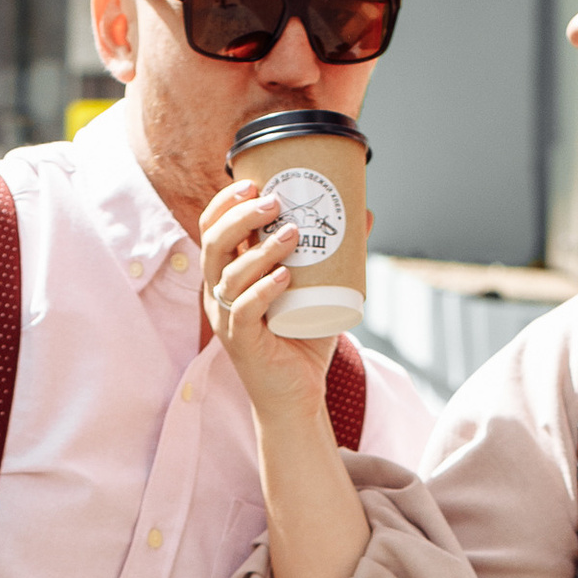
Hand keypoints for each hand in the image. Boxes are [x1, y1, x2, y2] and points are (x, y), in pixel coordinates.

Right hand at [199, 182, 339, 439]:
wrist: (299, 396)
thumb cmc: (302, 340)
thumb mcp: (320, 290)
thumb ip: (337, 254)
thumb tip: (365, 213)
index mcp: (228, 275)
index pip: (211, 229)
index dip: (225, 203)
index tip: (253, 181)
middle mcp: (218, 294)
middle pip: (212, 244)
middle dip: (239, 217)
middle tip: (274, 201)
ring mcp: (226, 320)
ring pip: (228, 276)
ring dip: (259, 251)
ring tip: (293, 234)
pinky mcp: (242, 344)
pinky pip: (243, 312)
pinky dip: (263, 291)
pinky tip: (284, 278)